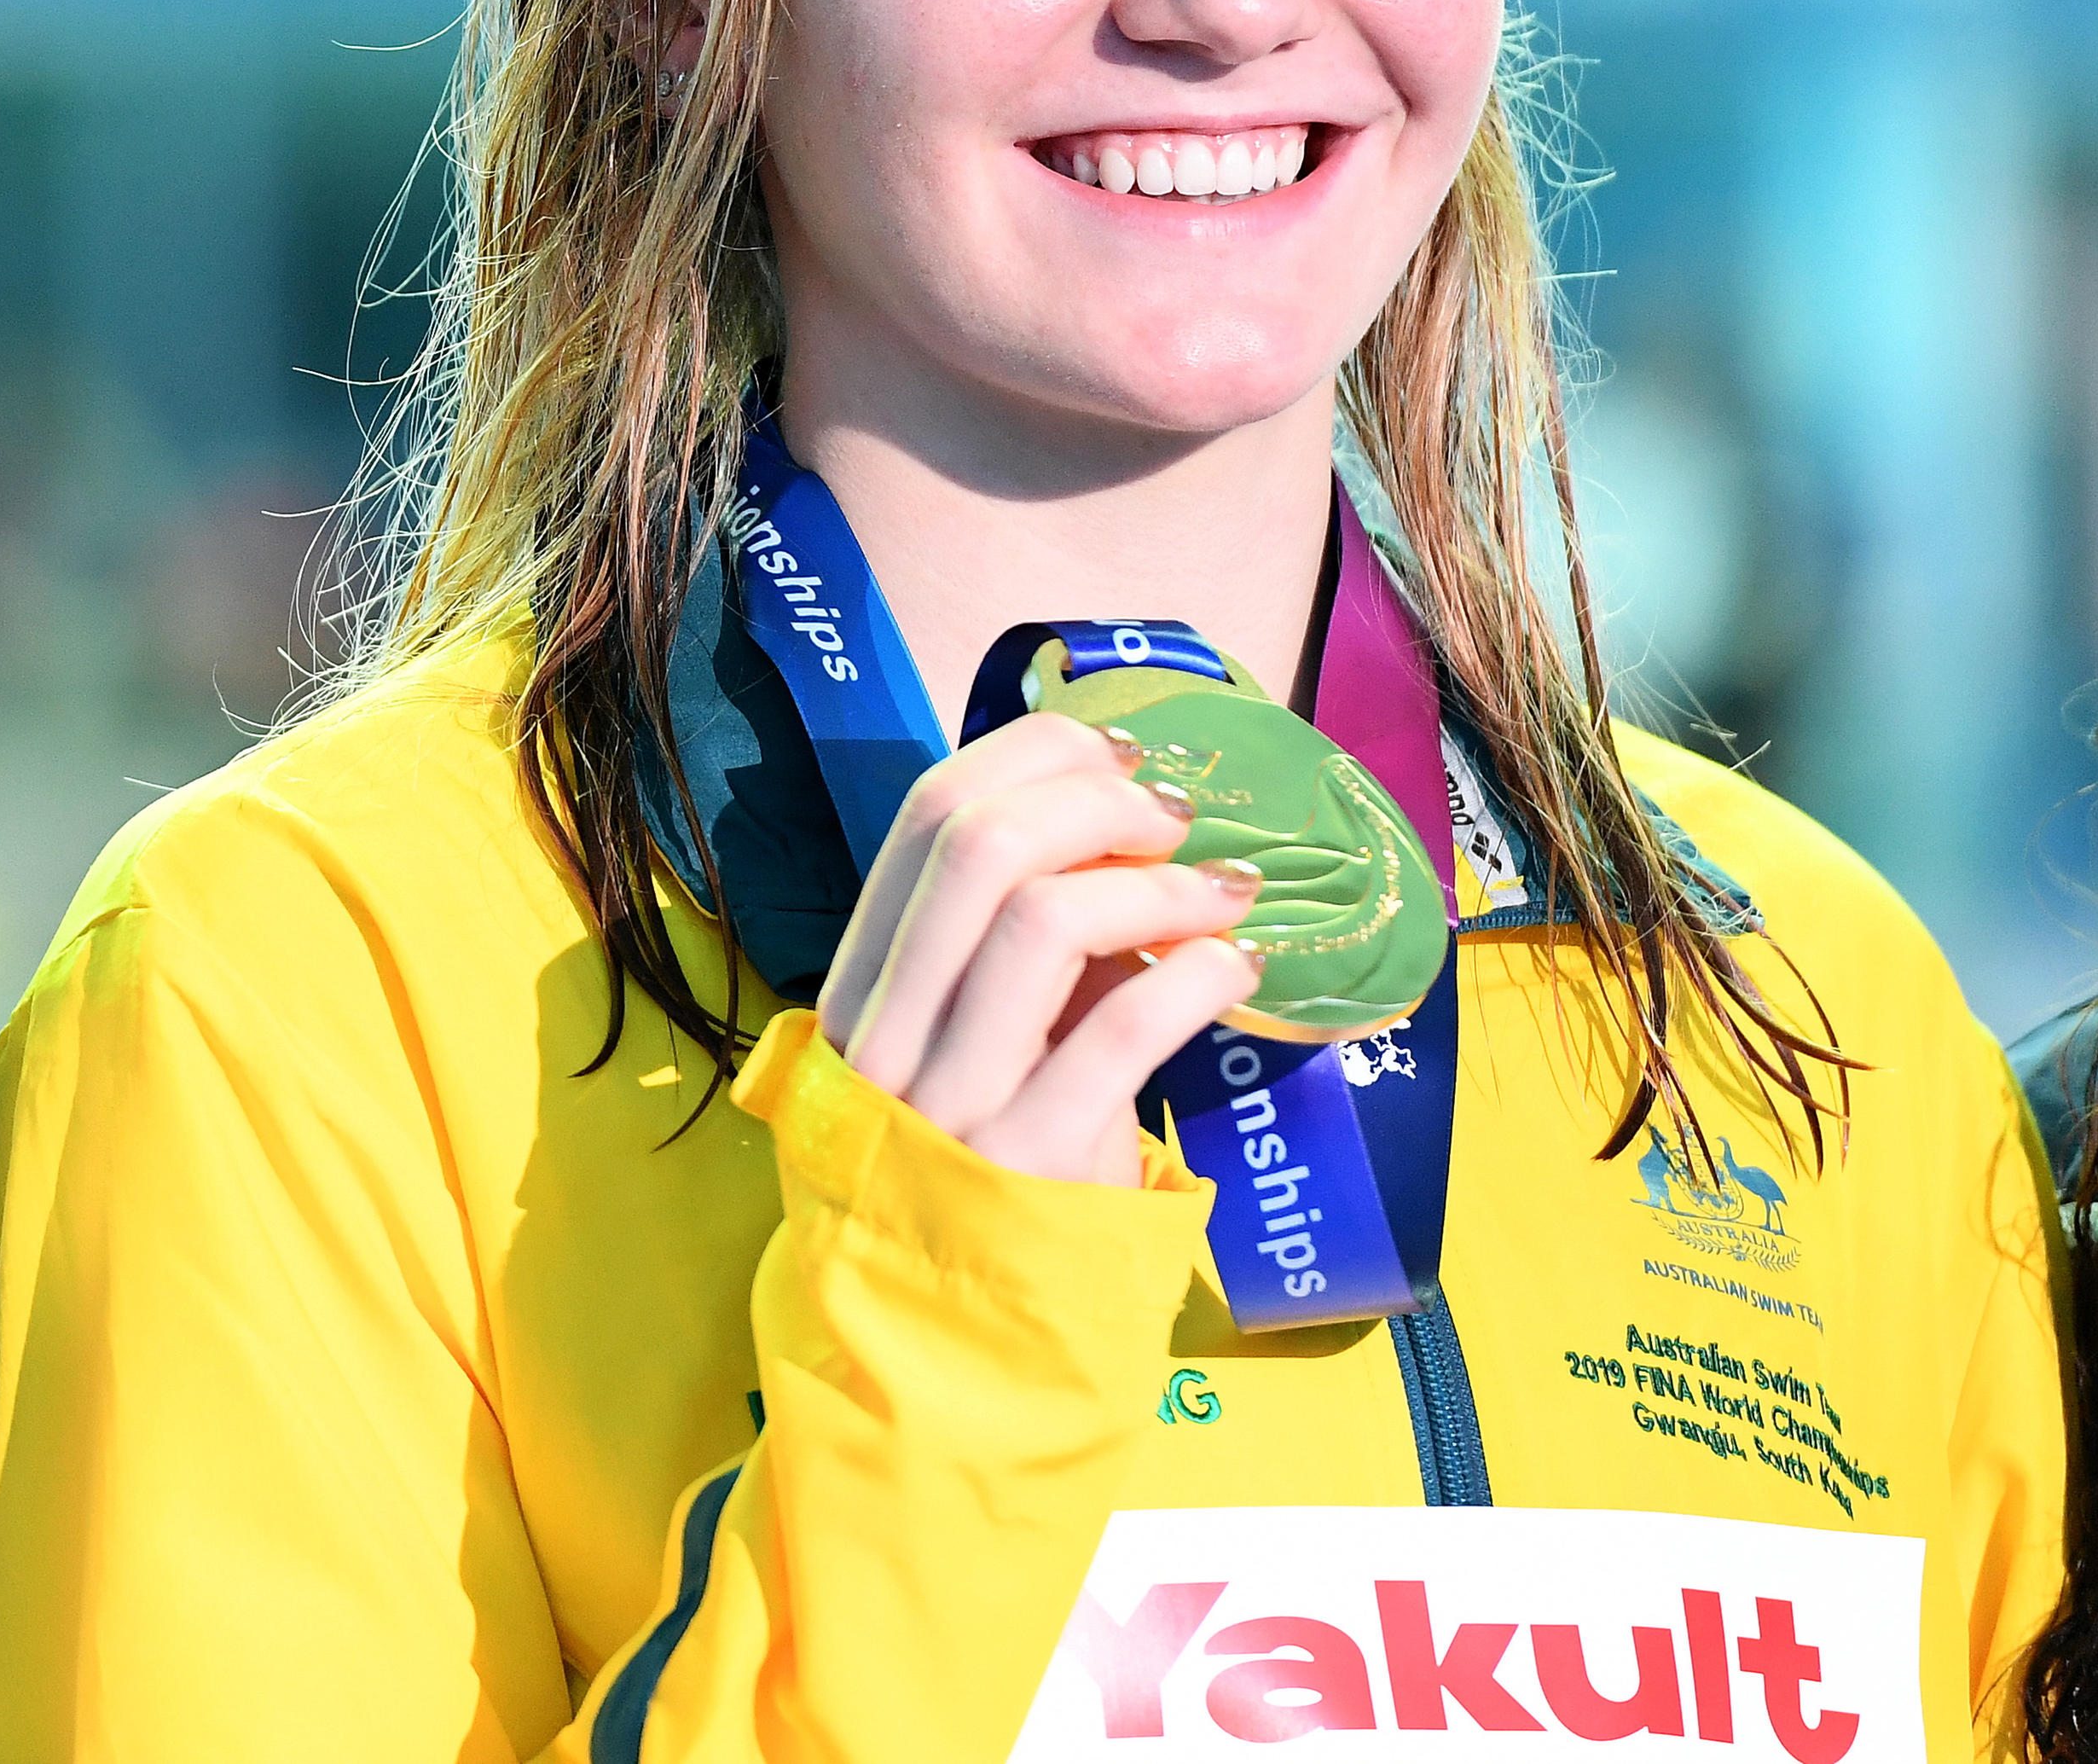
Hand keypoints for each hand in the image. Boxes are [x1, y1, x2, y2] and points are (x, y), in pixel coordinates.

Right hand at [819, 709, 1265, 1186]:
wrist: (962, 1346)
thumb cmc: (990, 1177)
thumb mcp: (982, 1048)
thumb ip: (1025, 952)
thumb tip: (1124, 825)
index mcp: (861, 985)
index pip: (923, 818)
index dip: (1032, 757)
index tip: (1119, 753)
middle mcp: (888, 1032)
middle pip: (976, 849)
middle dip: (1095, 800)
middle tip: (1178, 813)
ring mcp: (949, 1101)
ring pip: (1040, 921)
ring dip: (1155, 883)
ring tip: (1224, 893)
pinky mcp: (1027, 1163)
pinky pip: (1119, 1032)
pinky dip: (1192, 974)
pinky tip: (1236, 964)